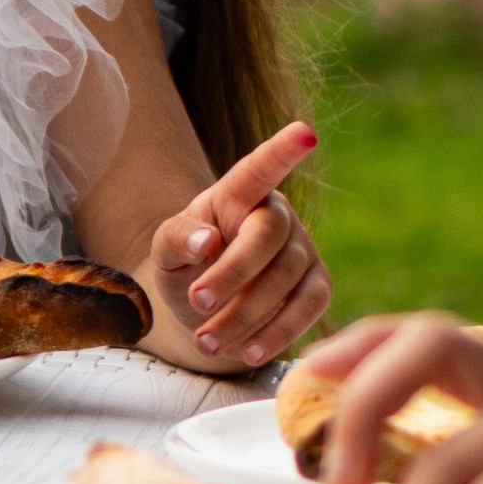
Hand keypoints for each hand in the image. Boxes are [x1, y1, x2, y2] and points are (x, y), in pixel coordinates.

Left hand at [144, 119, 326, 371]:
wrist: (202, 311)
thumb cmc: (185, 268)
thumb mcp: (165, 251)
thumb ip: (178, 238)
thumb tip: (206, 241)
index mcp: (238, 195)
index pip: (259, 169)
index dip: (282, 151)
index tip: (304, 132)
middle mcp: (278, 217)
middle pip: (268, 236)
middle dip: (233, 273)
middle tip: (197, 302)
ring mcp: (303, 251)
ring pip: (287, 279)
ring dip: (246, 314)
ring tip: (205, 341)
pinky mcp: (317, 287)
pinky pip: (308, 309)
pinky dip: (277, 333)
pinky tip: (247, 351)